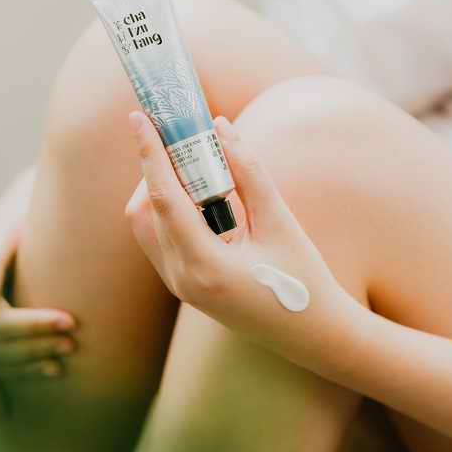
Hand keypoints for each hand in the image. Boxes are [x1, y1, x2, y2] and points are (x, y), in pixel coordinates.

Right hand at [0, 167, 77, 380]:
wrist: (33, 202)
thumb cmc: (24, 209)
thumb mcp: (5, 226)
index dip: (32, 326)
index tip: (70, 321)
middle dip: (34, 347)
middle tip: (72, 343)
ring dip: (29, 364)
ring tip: (65, 359)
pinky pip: (2, 363)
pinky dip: (25, 372)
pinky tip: (54, 371)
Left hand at [124, 111, 364, 362]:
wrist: (311, 333)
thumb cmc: (303, 279)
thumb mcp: (280, 221)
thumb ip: (248, 171)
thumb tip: (220, 127)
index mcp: (204, 266)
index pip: (163, 198)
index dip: (149, 153)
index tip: (140, 117)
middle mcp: (181, 279)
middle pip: (146, 210)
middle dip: (157, 169)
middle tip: (183, 139)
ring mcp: (179, 285)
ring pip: (148, 225)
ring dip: (162, 189)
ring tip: (195, 165)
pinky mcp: (184, 285)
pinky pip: (162, 239)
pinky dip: (171, 210)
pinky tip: (201, 194)